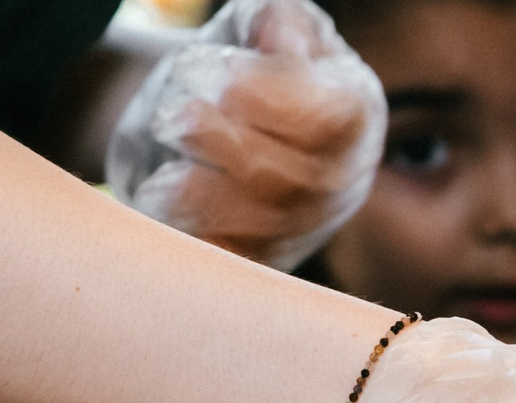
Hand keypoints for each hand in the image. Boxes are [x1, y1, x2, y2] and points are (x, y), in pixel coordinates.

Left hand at [105, 0, 384, 272]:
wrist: (199, 116)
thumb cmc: (235, 61)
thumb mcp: (250, 25)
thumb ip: (274, 20)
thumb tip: (280, 44)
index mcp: (354, 107)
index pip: (328, 120)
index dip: (264, 98)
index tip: (199, 67)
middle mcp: (345, 173)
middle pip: (299, 181)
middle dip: (226, 148)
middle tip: (169, 114)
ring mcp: (311, 223)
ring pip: (272, 230)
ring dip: (207, 199)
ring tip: (161, 172)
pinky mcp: (270, 259)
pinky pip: (244, 266)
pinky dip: (203, 242)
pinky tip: (166, 210)